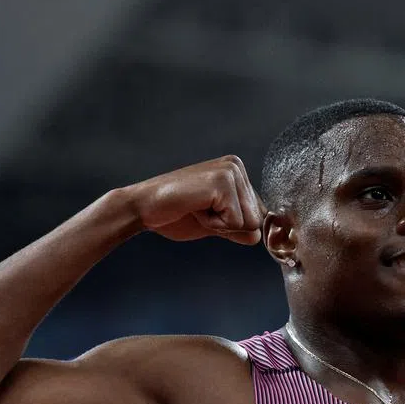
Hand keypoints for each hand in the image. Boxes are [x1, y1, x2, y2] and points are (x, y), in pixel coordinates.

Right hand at [123, 155, 266, 245]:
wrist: (145, 208)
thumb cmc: (177, 214)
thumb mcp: (216, 223)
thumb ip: (239, 228)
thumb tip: (259, 236)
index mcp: (237, 172)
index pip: (258, 214)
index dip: (233, 225)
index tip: (207, 212)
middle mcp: (236, 166)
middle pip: (256, 220)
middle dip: (228, 225)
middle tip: (200, 210)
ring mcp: (230, 172)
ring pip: (249, 222)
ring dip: (220, 224)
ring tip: (198, 208)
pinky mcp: (222, 183)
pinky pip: (235, 222)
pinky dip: (214, 224)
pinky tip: (195, 208)